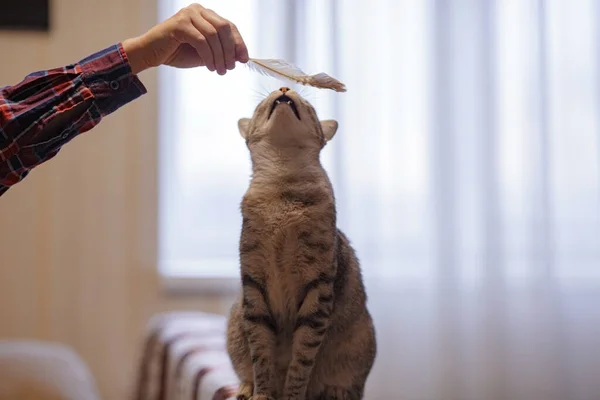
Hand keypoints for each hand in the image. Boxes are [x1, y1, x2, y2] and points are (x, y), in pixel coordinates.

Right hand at [122, 3, 248, 74]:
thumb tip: (240, 58)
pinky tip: (211, 67)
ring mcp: (188, 15)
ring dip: (220, 56)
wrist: (150, 54)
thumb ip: (221, 53)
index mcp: (205, 14)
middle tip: (229, 68)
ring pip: (214, 35)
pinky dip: (209, 56)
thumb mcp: (205, 54)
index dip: (239, 43)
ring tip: (220, 70)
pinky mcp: (180, 24)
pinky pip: (202, 41)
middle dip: (230, 50)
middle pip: (224, 28)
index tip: (244, 59)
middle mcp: (198, 10)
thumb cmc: (176, 53)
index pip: (229, 26)